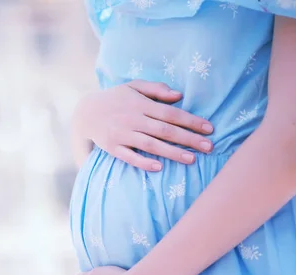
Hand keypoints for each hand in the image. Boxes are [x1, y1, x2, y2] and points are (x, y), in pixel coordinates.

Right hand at [71, 80, 213, 171]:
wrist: (85, 113)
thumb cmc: (114, 99)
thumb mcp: (133, 86)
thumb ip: (156, 89)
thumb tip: (179, 96)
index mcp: (141, 104)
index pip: (171, 113)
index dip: (191, 121)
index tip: (209, 129)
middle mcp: (133, 119)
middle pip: (165, 130)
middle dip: (188, 139)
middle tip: (209, 147)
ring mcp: (122, 134)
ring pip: (151, 145)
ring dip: (172, 152)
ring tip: (192, 160)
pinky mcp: (112, 147)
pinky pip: (129, 156)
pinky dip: (143, 162)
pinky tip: (159, 167)